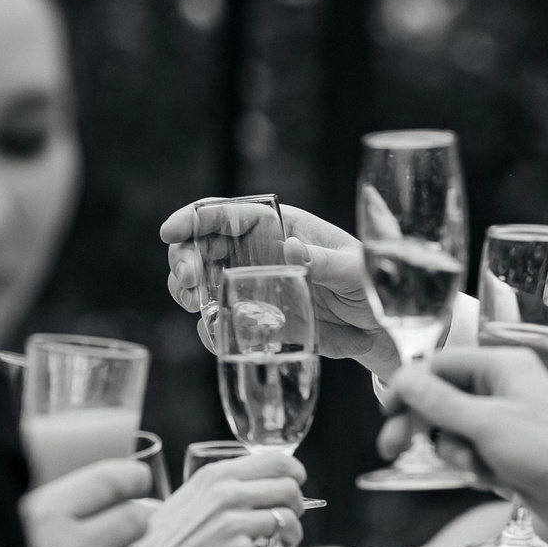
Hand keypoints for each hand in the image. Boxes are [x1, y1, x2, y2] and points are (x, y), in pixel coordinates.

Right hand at [127, 452, 305, 546]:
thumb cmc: (164, 540)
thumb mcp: (190, 498)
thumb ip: (222, 488)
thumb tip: (260, 487)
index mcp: (216, 476)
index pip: (277, 462)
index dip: (295, 474)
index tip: (296, 484)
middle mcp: (227, 495)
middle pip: (290, 490)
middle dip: (295, 508)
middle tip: (285, 522)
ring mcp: (235, 525)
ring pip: (289, 524)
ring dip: (290, 538)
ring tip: (277, 546)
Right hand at [161, 201, 396, 373]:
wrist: (376, 327)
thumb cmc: (372, 286)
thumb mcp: (356, 271)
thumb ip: (326, 261)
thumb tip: (291, 248)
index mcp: (279, 226)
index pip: (227, 212)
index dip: (194, 218)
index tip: (171, 231)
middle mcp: (257, 251)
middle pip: (202, 245)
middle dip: (184, 259)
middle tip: (189, 283)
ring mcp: (251, 283)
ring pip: (201, 279)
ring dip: (187, 290)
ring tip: (196, 305)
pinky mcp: (253, 315)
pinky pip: (218, 317)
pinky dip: (208, 326)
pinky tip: (214, 334)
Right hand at [380, 349, 547, 543]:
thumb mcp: (485, 423)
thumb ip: (438, 401)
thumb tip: (402, 378)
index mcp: (503, 366)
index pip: (440, 364)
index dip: (410, 386)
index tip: (387, 412)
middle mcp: (502, 386)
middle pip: (441, 397)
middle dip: (422, 424)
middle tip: (394, 448)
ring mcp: (504, 418)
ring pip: (452, 428)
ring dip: (454, 451)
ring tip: (475, 467)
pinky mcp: (505, 447)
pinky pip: (469, 449)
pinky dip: (471, 464)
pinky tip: (489, 477)